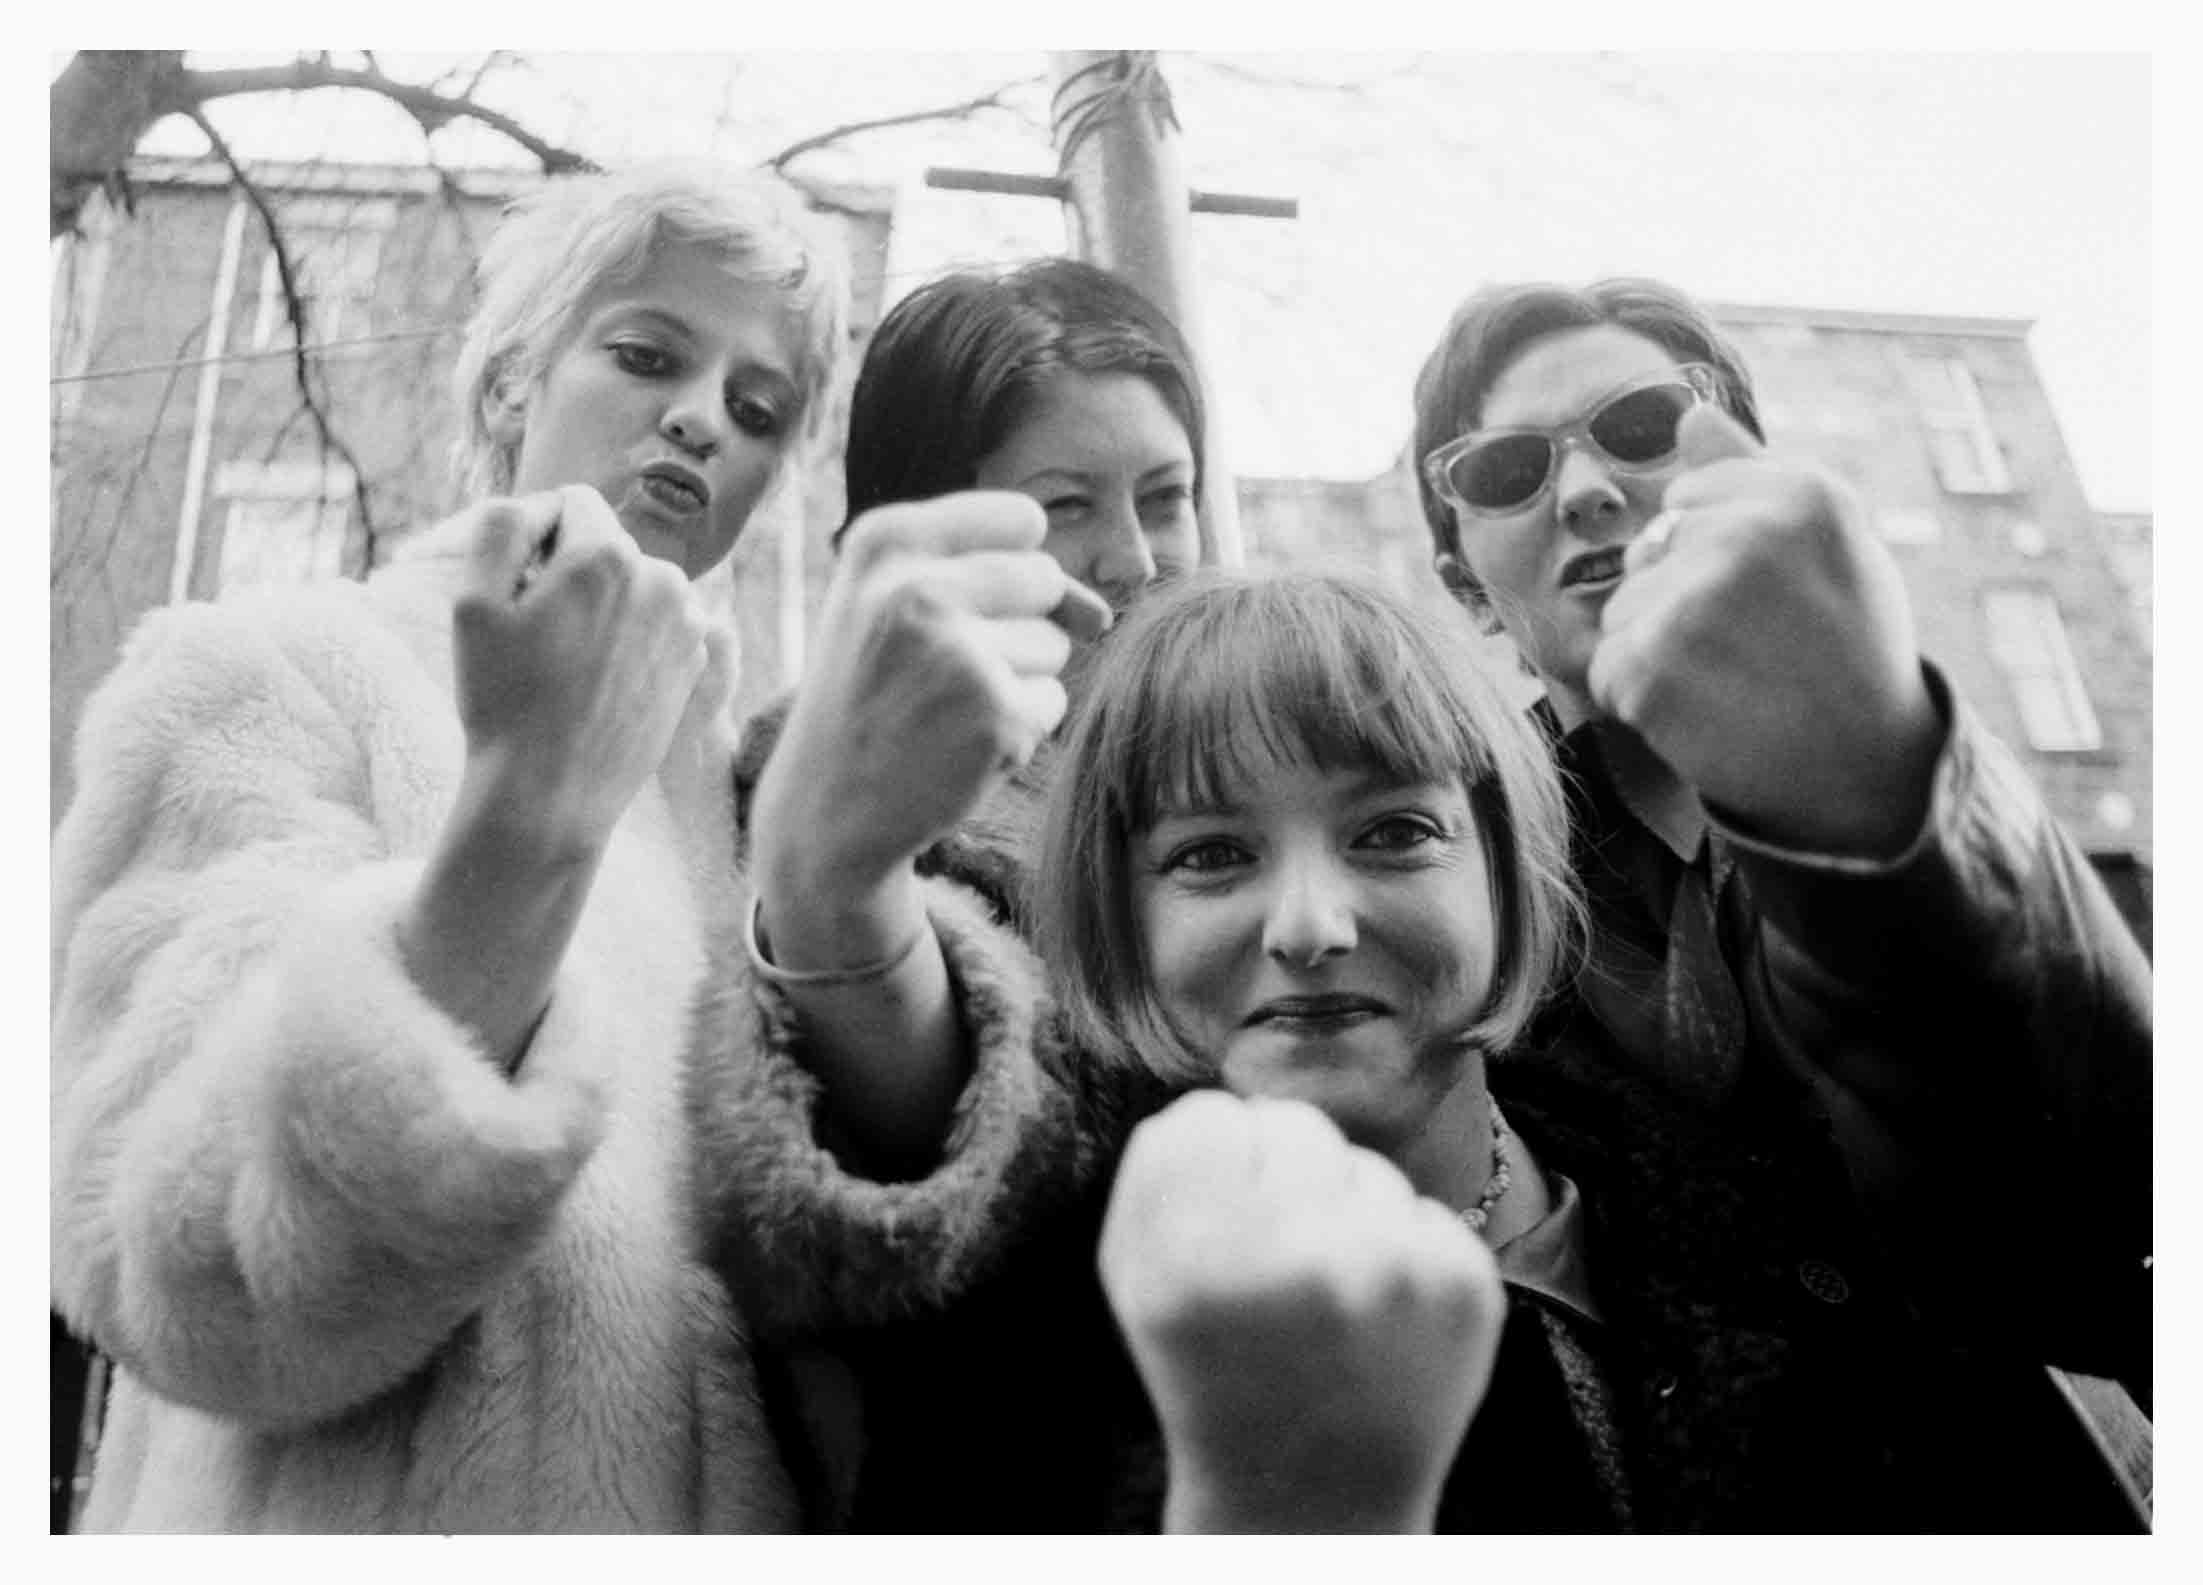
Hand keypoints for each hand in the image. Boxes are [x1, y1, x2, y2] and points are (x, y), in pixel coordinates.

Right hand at [449, 485, 711, 859]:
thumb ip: (501, 527)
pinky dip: (628, 640)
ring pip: (633, 586)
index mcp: (610, 555)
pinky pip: (655, 625)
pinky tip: (598, 684)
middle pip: (606, 546)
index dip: (535, 535)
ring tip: (567, 664)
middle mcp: (663, 580)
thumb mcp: (474, 602)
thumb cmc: (506, 699)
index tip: (516, 586)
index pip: (572, 502)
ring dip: (602, 605)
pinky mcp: (696, 664)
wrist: (553, 792)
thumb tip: (538, 505)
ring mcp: (687, 624)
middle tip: (536, 634)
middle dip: (570, 572)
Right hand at [751, 491, 1108, 903]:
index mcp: (884, 541)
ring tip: (942, 709)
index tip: (957, 608)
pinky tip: (957, 745)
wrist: (827, 809)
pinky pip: (1053, 701)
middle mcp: (917, 587)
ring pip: (1053, 643)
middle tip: (941, 671)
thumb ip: (1000, 576)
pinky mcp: (995, 715)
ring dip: (1015, 681)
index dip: (1009, 569)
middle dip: (1016, 627)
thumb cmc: (875, 696)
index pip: (1022, 518)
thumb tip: (1099, 614)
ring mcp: (958, 652)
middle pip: (1045, 578)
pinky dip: (1018, 729)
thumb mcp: (900, 608)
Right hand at [1099, 1092, 1506, 1532]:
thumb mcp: (1137, 1280)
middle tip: (1278, 1258)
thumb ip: (1158, 1170)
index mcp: (1196, 1255)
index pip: (1211, 1114)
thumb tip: (1221, 1098)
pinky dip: (1406, 1256)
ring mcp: (1392, 1270)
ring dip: (1347, 1216)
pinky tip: (1383, 1326)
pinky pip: (1425, 1213)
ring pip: (1366, 1166)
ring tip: (1330, 1306)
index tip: (1220, 1221)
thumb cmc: (1211, 1372)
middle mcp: (1297, 1255)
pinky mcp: (1464, 1286)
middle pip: (1294, 1123)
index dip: (1215, 1166)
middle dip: (1283, 1175)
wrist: (1313, 1497)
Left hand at [1588, 403, 1942, 854]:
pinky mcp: (1648, 667)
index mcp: (1799, 489)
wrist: (1865, 773)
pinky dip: (1640, 701)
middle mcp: (1745, 534)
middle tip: (1757, 650)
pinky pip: (1607, 669)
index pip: (1688, 497)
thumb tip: (1684, 409)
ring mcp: (1693, 601)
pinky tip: (1704, 718)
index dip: (1718, 557)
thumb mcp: (1827, 544)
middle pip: (1648, 553)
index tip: (1777, 599)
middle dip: (1681, 601)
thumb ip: (1750, 471)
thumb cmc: (1846, 648)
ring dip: (1657, 653)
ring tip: (1733, 684)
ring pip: (1620, 610)